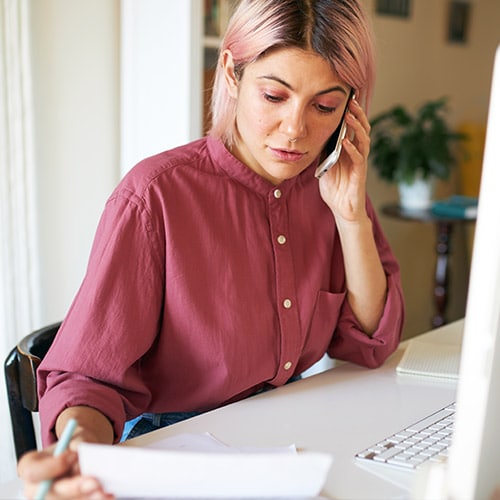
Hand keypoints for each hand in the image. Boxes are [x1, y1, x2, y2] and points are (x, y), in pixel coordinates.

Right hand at [18, 439, 112, 499]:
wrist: (80, 456)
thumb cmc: (74, 445)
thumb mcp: (76, 436)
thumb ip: (78, 442)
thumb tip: (79, 451)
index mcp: (31, 466)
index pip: (32, 472)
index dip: (52, 466)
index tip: (72, 456)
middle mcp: (36, 488)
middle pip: (50, 494)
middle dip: (73, 488)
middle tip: (94, 482)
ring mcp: (49, 499)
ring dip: (85, 498)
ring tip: (104, 492)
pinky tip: (107, 496)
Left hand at [318, 97, 370, 221]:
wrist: (341, 207)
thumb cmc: (334, 187)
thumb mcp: (324, 164)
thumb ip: (323, 150)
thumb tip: (313, 133)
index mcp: (349, 148)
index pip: (353, 126)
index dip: (352, 112)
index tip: (347, 98)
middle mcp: (357, 152)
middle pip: (362, 128)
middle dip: (357, 113)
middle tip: (352, 100)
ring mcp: (360, 162)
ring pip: (364, 139)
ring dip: (357, 127)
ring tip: (349, 116)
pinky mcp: (360, 173)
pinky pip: (359, 158)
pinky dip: (352, 149)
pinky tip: (346, 142)